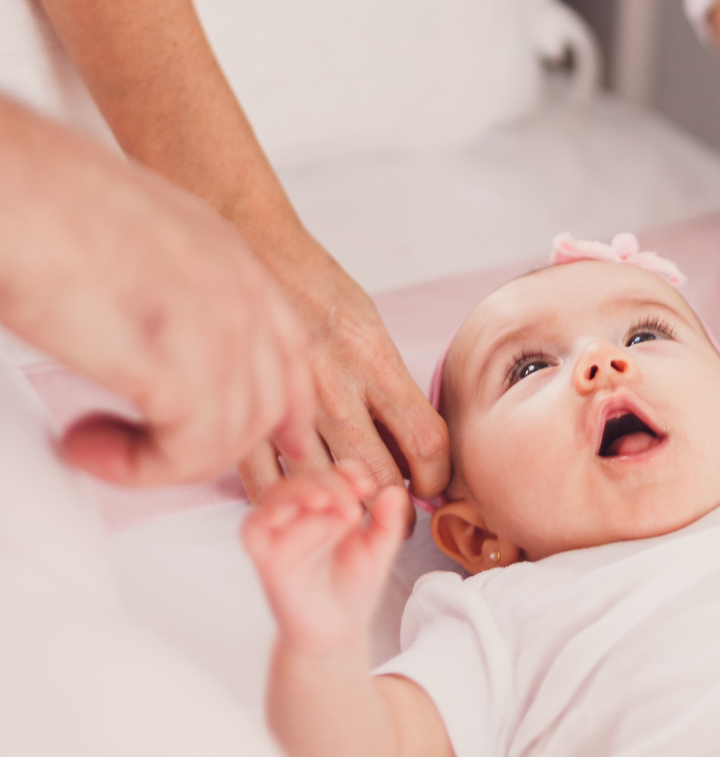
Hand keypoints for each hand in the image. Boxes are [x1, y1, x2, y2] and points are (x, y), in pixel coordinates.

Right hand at [0, 97, 313, 486]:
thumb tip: (139, 337)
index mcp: (225, 253)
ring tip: (94, 440)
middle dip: (210, 444)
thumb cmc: (47, 202)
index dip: (284, 401)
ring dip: (158, 458)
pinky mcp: (190, 366)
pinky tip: (86, 442)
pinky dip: (133, 467)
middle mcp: (237, 287)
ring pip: (231, 435)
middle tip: (143, 453)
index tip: (280, 439)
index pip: (288, 345)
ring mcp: (223, 325)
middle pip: (266, 400)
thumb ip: (158, 291)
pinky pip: (189, 454)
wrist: (21, 191)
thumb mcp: (131, 243)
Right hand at [236, 233, 449, 505]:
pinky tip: (299, 489)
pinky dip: (289, 497)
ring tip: (348, 501)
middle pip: (381, 477)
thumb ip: (389, 386)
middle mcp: (334, 388)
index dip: (436, 476)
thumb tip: (414, 449)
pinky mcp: (244, 416)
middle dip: (393, 502)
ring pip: (327, 488)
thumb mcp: (368, 326)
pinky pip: (268, 485)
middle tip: (392, 504)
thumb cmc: (313, 288)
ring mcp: (287, 405)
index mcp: (373, 359)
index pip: (427, 442)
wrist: (249, 251)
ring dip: (342, 503)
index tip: (431, 483)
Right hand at [242, 462, 408, 654]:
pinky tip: (284, 516)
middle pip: (306, 478)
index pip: (336, 473)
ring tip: (323, 501)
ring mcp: (282, 532)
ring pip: (277, 495)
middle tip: (351, 503)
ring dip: (298, 491)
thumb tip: (394, 490)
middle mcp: (305, 513)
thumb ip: (388, 523)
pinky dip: (264, 516)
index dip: (349, 472)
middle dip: (329, 482)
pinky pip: (252, 528)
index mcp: (333, 505)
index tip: (367, 485)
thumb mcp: (379, 553)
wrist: (336, 633)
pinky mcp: (264, 556)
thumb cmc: (356, 588)